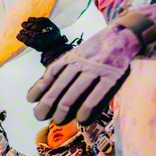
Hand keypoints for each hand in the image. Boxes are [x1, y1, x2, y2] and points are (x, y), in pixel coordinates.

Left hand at [26, 5, 155, 123]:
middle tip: (39, 115)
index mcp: (72, 56)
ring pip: (75, 91)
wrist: (125, 35)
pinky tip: (81, 119)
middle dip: (48, 102)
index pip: (52, 73)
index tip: (30, 99)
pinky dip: (87, 108)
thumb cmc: (99, 47)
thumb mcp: (80, 52)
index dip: (40, 86)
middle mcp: (81, 62)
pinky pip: (97, 95)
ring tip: (57, 121)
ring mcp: (96, 69)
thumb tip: (48, 83)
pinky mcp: (111, 77)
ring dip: (64, 108)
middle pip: (60, 85)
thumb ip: (67, 66)